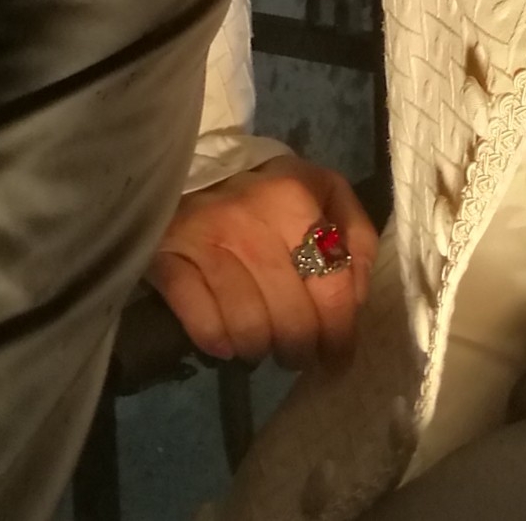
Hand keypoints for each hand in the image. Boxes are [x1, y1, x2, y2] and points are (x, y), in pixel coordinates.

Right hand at [147, 154, 378, 368]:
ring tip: (263, 343)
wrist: (190, 168)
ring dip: (261, 349)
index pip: (332, 287)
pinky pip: (204, 325)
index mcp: (293, 196)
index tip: (338, 357)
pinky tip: (227, 339)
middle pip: (292, 319)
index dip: (341, 333)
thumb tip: (358, 298)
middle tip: (299, 353)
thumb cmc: (270, 191)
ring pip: (249, 329)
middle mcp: (250, 218)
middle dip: (301, 350)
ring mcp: (206, 239)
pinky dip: (220, 342)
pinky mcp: (168, 259)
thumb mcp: (324, 190)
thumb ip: (356, 236)